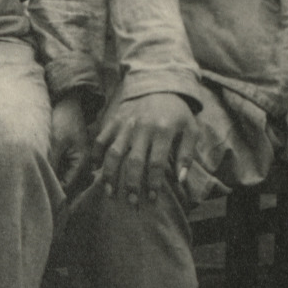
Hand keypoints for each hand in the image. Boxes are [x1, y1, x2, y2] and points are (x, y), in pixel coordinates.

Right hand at [94, 89, 199, 204]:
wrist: (159, 85)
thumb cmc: (178, 113)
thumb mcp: (191, 130)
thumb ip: (186, 155)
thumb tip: (180, 179)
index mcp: (163, 130)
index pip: (156, 162)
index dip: (154, 183)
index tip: (153, 199)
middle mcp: (142, 128)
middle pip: (134, 161)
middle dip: (132, 184)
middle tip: (131, 202)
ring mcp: (125, 124)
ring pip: (114, 152)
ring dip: (111, 174)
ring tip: (110, 191)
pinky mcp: (114, 120)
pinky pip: (101, 139)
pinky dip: (96, 155)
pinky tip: (96, 170)